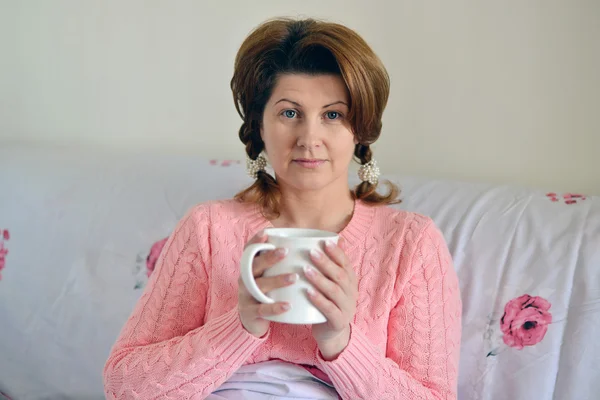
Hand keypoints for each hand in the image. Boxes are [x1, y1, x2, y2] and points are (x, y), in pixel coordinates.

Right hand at [238, 231, 296, 337]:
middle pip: (254, 265)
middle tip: (285, 251)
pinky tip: (288, 305)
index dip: (255, 241)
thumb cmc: (266, 292)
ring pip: (259, 286)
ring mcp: (246, 296)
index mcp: (250, 268)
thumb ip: (281, 262)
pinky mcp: (250, 312)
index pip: (249, 251)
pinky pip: (262, 309)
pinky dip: (275, 307)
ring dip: (277, 280)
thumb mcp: (269, 276)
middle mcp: (245, 279)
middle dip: (269, 257)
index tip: (266, 233)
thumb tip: (306, 245)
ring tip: (294, 277)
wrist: (251, 321)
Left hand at [304, 237, 357, 359]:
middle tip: (311, 252)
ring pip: (335, 291)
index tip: (325, 242)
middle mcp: (351, 292)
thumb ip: (334, 263)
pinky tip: (308, 292)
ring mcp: (347, 307)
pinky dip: (319, 300)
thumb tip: (337, 238)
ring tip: (305, 270)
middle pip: (340, 275)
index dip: (336, 252)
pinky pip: (329, 309)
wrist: (332, 333)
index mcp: (350, 281)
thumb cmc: (329, 302)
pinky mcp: (339, 321)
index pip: (346, 263)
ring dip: (320, 279)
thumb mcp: (332, 283)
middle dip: (326, 263)